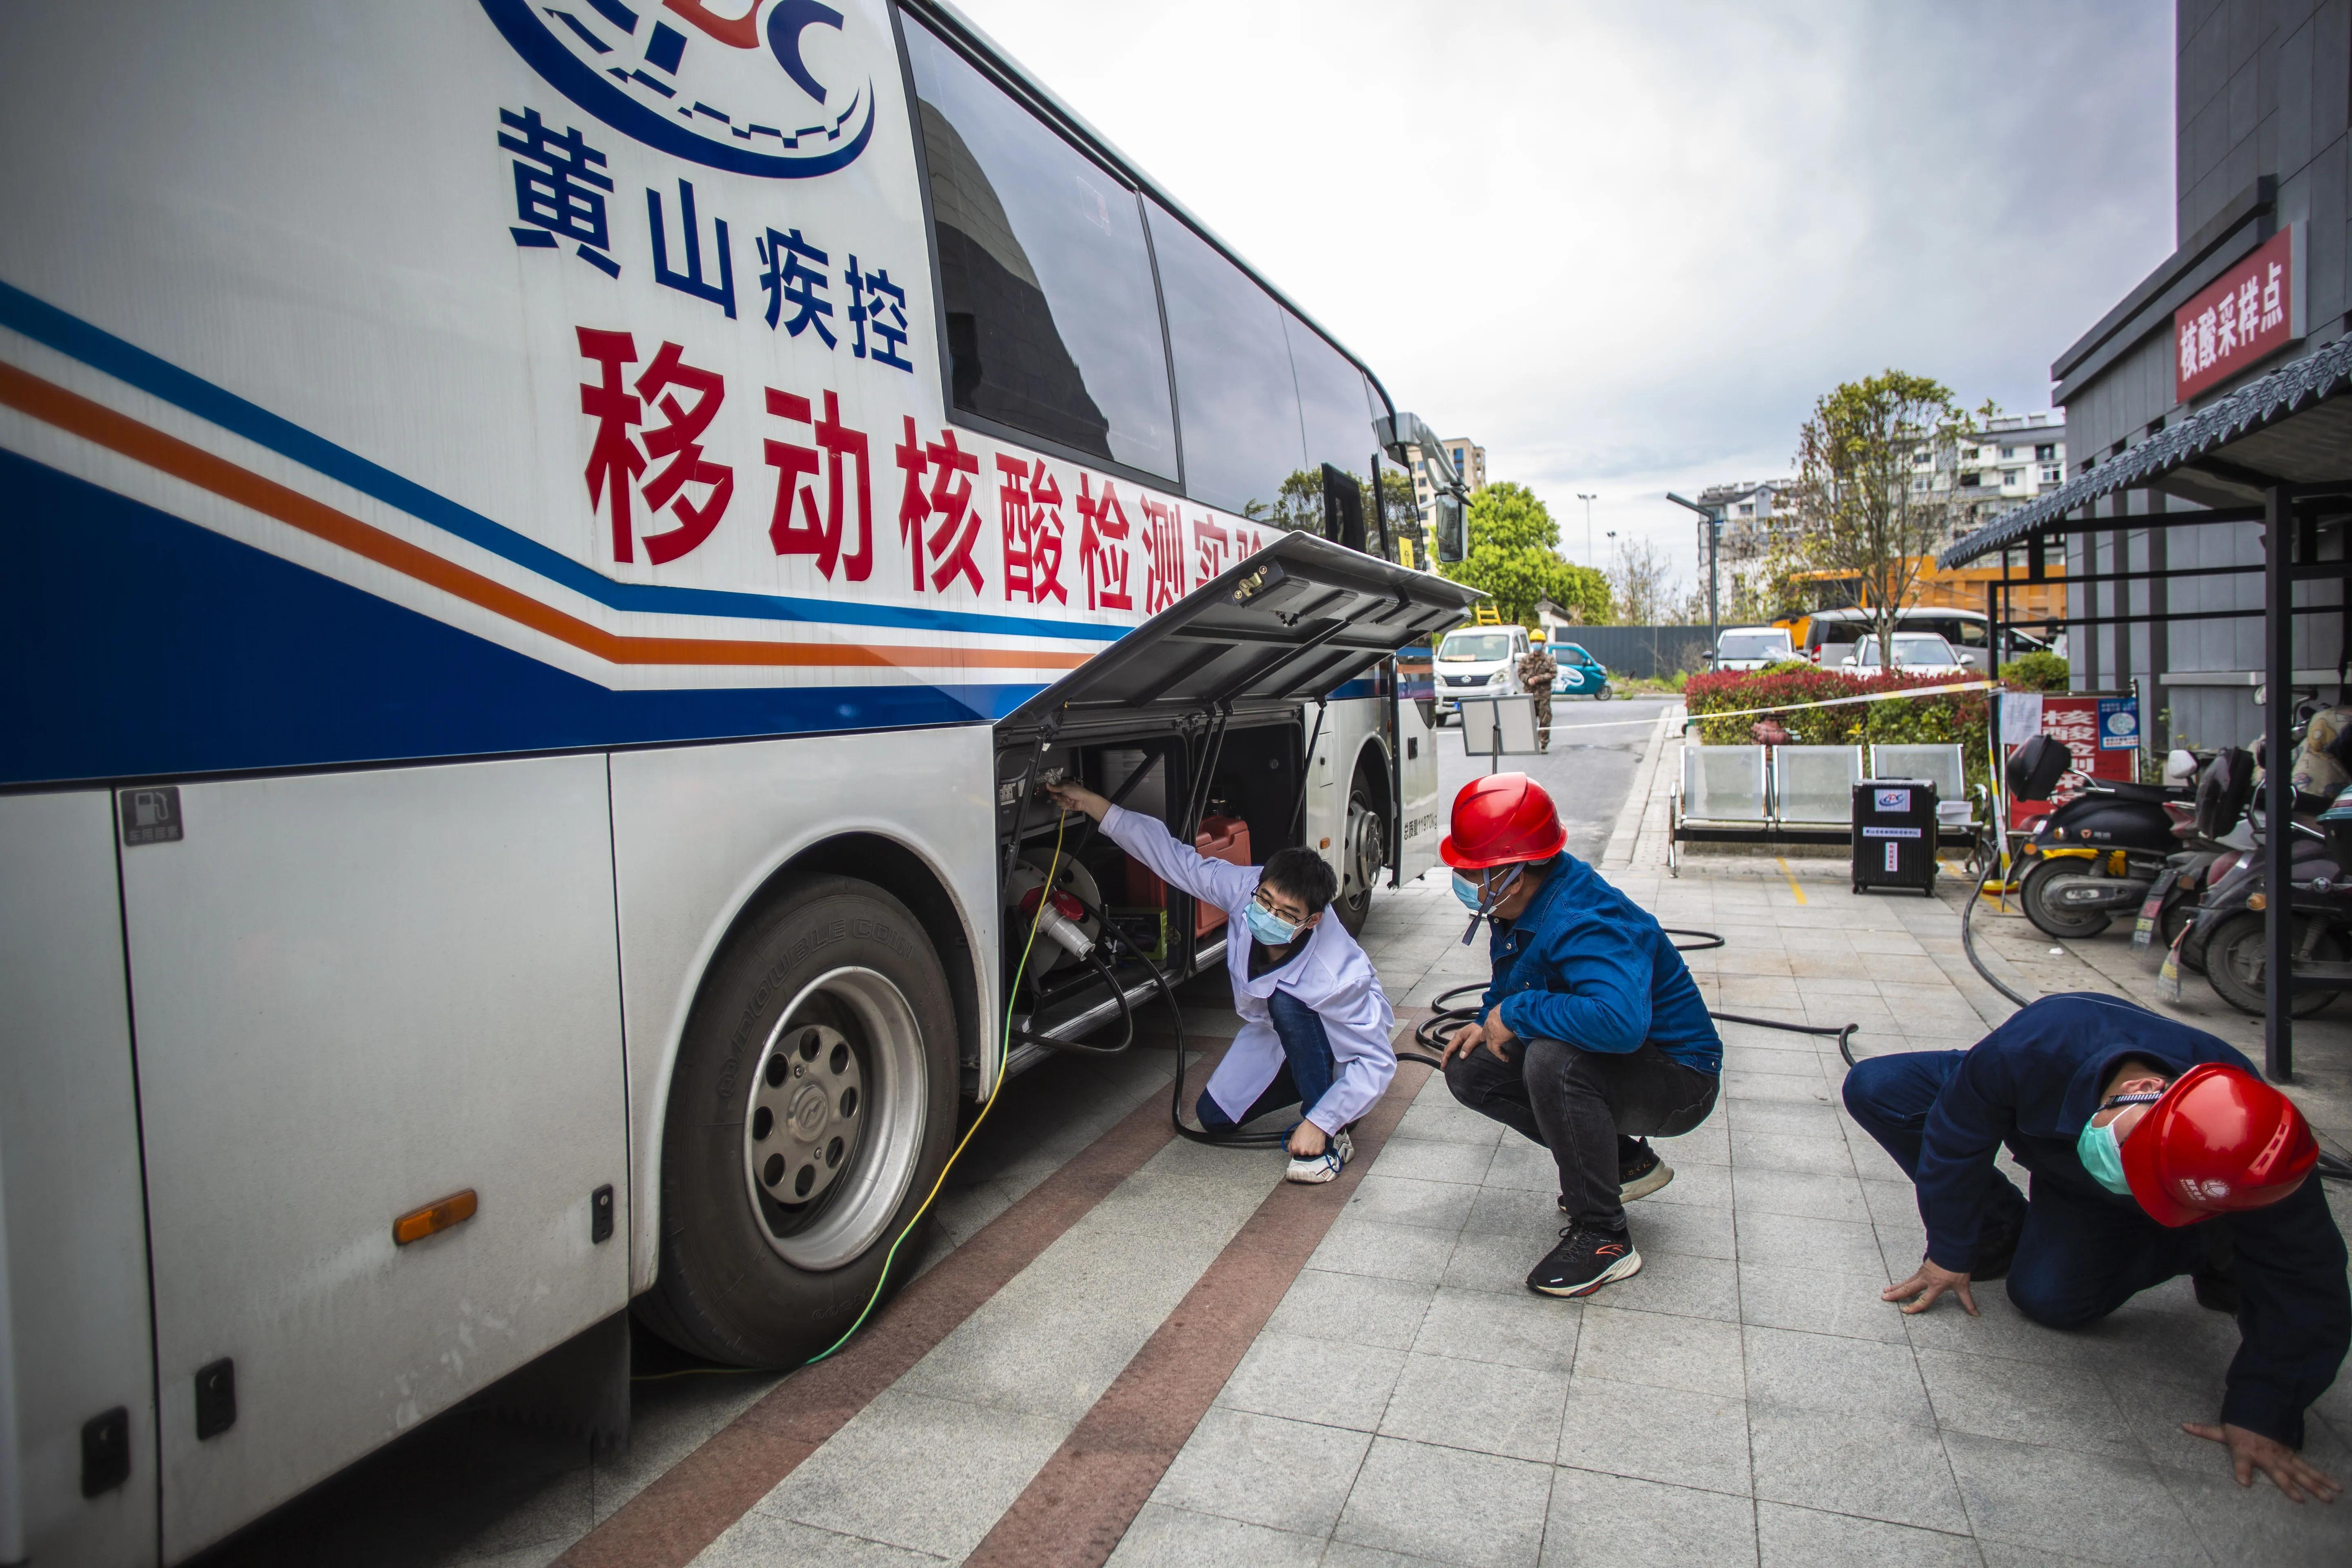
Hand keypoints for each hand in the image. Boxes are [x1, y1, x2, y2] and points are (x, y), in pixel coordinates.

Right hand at [1042, 780, 1109, 819]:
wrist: (1084, 801)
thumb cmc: (1076, 791)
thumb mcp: (1065, 788)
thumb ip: (1054, 788)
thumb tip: (1045, 784)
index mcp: (1062, 785)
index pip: (1053, 788)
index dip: (1053, 791)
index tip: (1055, 794)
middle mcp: (1063, 791)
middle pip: (1054, 796)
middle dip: (1061, 797)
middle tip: (1066, 797)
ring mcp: (1064, 798)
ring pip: (1058, 802)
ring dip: (1064, 802)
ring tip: (1071, 800)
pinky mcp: (1066, 805)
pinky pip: (1062, 806)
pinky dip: (1067, 805)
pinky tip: (1071, 804)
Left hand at [1288, 1121, 1327, 1157]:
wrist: (1315, 1124)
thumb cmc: (1305, 1128)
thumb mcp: (1293, 1136)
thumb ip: (1290, 1146)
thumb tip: (1291, 1153)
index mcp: (1295, 1148)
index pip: (1295, 1154)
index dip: (1297, 1150)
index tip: (1300, 1146)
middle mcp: (1302, 1151)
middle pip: (1303, 1154)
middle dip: (1304, 1149)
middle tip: (1306, 1142)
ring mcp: (1310, 1152)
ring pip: (1310, 1154)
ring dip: (1310, 1149)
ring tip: (1311, 1141)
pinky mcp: (1318, 1151)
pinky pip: (1317, 1152)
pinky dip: (1317, 1149)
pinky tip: (1315, 1142)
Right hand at [1436, 1016, 1512, 1068]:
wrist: (1484, 1022)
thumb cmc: (1480, 1029)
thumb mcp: (1475, 1037)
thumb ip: (1468, 1046)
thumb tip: (1461, 1056)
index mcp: (1458, 1036)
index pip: (1449, 1048)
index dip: (1445, 1057)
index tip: (1443, 1065)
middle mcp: (1457, 1037)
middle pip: (1448, 1048)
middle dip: (1444, 1058)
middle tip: (1443, 1068)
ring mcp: (1460, 1038)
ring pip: (1451, 1048)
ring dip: (1447, 1056)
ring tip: (1446, 1064)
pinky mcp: (1463, 1039)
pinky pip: (1455, 1047)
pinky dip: (1452, 1053)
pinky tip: (1453, 1058)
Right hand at [1883, 1258, 1977, 1315]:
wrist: (1954, 1250)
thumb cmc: (1958, 1268)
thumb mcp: (1963, 1286)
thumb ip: (1968, 1301)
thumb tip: (1976, 1314)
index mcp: (1936, 1286)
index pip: (1924, 1300)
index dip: (1915, 1307)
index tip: (1905, 1311)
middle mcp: (1926, 1280)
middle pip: (1908, 1289)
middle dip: (1896, 1294)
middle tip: (1884, 1298)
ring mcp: (1922, 1273)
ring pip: (1906, 1282)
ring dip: (1896, 1287)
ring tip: (1885, 1291)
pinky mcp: (1922, 1268)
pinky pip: (1910, 1277)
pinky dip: (1902, 1282)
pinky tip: (1898, 1284)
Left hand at [2182, 1421, 2342, 1503]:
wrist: (2261, 1407)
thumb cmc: (2240, 1422)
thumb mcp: (2223, 1429)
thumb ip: (2205, 1431)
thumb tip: (2184, 1425)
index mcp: (2247, 1450)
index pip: (2242, 1461)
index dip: (2241, 1470)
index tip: (2243, 1482)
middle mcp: (2267, 1455)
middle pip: (2281, 1473)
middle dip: (2290, 1486)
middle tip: (2300, 1499)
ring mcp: (2283, 1457)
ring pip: (2301, 1473)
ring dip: (2315, 1485)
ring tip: (2329, 1498)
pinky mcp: (2292, 1456)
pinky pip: (2310, 1469)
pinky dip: (2324, 1478)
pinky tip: (2336, 1488)